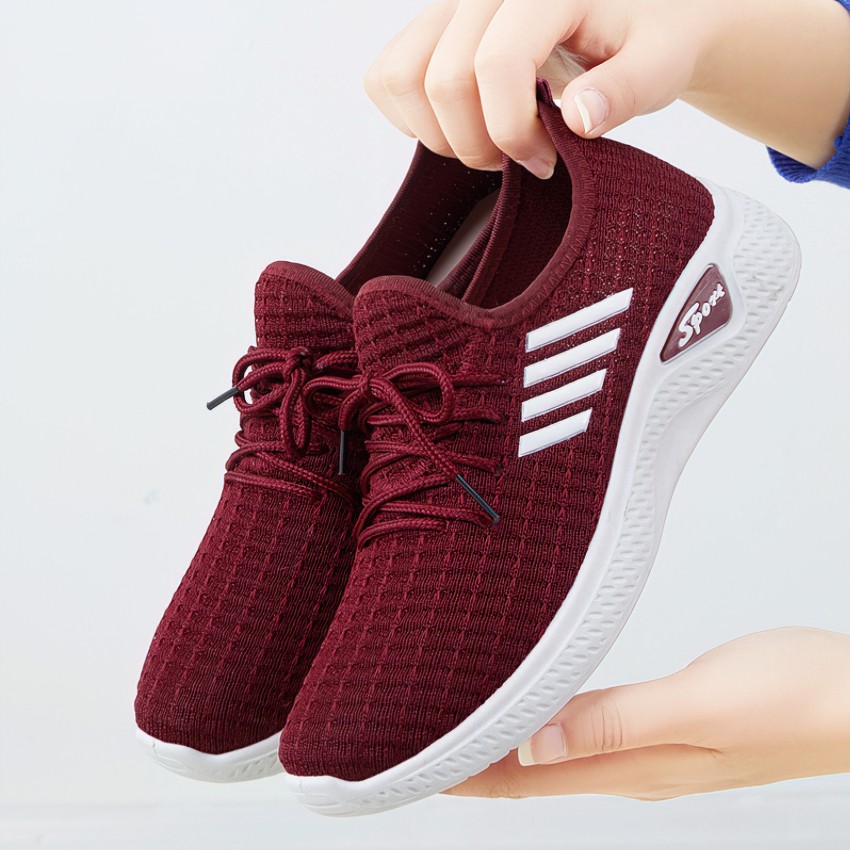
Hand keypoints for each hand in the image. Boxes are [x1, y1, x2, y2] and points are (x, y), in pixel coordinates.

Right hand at [364, 0, 849, 174]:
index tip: (547, 160)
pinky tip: (463, 127)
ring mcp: (450, 8)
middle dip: (477, 143)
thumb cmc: (649, 40)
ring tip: (490, 143)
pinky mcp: (430, 29)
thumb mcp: (661, 63)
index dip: (511, 130)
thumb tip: (578, 117)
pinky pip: (387, 78)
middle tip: (522, 157)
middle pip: (441, 81)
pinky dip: (412, 119)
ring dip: (439, 135)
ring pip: (400, 78)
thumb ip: (626, 88)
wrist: (636, 20)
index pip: (494, 65)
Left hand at [446, 628, 849, 799]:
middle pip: (531, 772)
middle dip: (472, 763)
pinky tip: (539, 713)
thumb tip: (535, 747)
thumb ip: (618, 725)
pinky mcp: (667, 723)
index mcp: (633, 764)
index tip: (409, 764)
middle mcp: (633, 764)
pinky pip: (588, 731)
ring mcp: (651, 747)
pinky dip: (548, 726)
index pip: (527, 779)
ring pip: (556, 753)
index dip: (467, 775)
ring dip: (506, 746)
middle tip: (413, 744)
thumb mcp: (703, 707)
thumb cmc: (793, 698)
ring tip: (459, 730)